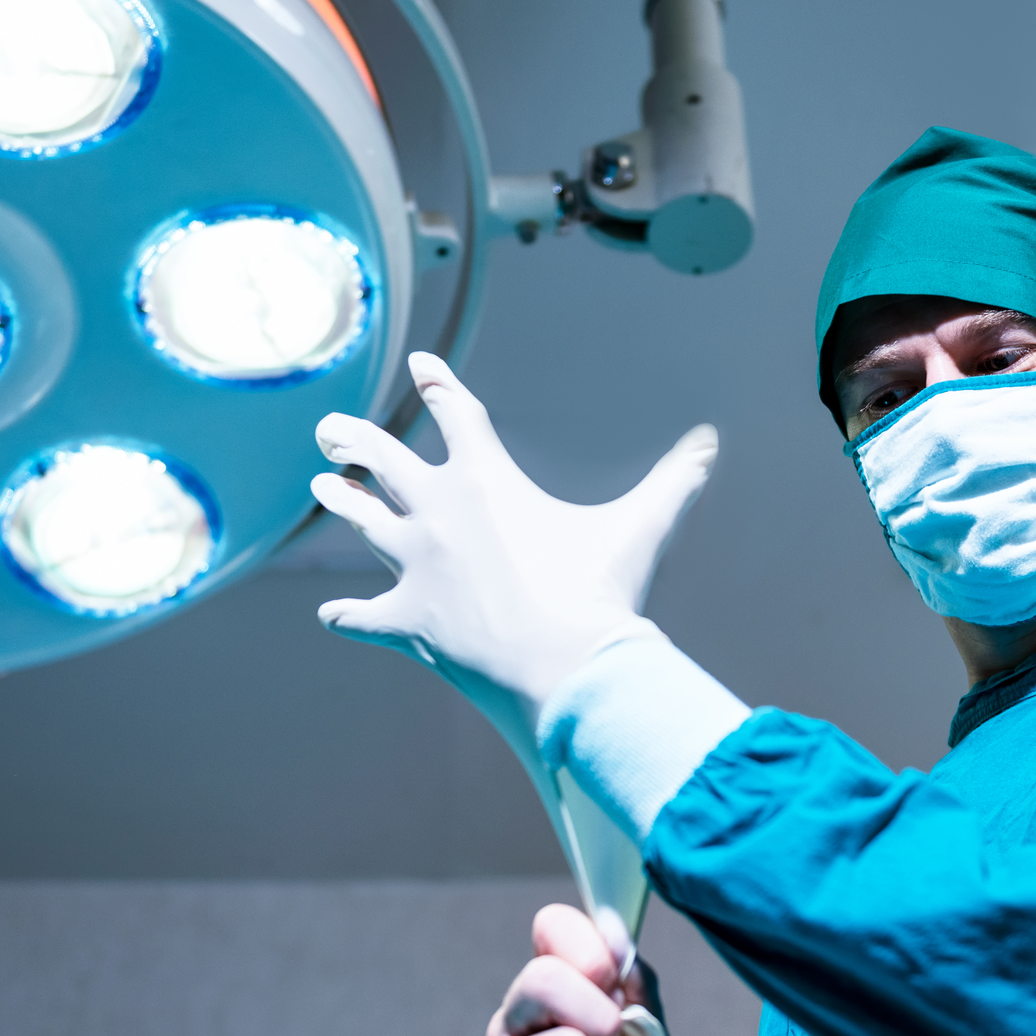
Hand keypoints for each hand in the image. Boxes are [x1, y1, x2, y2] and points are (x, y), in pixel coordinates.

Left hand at [311, 353, 718, 753]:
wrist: (567, 670)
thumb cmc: (602, 594)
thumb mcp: (642, 527)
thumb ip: (674, 480)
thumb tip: (711, 442)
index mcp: (487, 480)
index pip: (455, 413)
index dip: (437, 384)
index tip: (420, 365)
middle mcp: (438, 514)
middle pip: (382, 459)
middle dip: (354, 438)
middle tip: (330, 428)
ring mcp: (415, 569)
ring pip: (364, 524)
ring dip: (343, 501)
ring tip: (325, 485)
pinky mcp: (407, 623)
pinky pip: (365, 617)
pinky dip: (349, 617)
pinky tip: (332, 616)